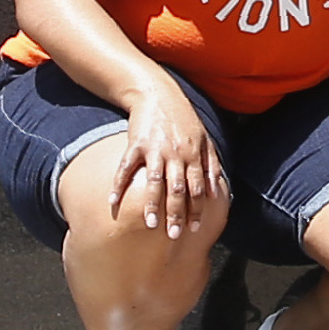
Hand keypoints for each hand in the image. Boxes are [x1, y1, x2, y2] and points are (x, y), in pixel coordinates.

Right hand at [111, 80, 223, 241]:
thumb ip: (211, 165)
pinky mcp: (135, 144)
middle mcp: (174, 153)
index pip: (196, 187)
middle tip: (173, 236)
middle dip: (176, 213)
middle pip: (177, 188)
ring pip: (153, 181)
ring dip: (152, 204)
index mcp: (192, 154)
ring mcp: (154, 149)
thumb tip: (216, 193)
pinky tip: (113, 203)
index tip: (194, 229)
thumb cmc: (182, 119)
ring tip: (150, 225)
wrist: (157, 94)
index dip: (196, 208)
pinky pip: (125, 168)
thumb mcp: (203, 139)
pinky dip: (118, 186)